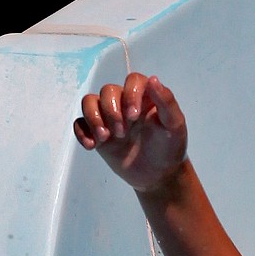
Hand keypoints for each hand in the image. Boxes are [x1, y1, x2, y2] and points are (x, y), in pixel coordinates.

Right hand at [73, 73, 187, 193]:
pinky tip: (92, 146)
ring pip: (89, 102)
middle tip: (123, 133)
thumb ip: (167, 102)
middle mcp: (125, 103)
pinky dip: (82, 132)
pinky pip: (80, 123)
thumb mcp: (175, 126)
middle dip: (112, 111)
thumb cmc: (170, 148)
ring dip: (93, 118)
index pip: (133, 80)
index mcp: (145, 98)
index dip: (130, 94)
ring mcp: (109, 117)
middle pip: (108, 91)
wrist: (159, 176)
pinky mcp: (98, 133)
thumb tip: (153, 79)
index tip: (134, 116)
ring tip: (105, 138)